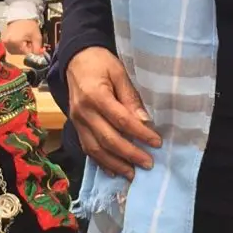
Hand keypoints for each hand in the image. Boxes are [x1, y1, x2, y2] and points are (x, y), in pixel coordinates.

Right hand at [0, 17, 45, 59]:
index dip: (31, 48)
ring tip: (23, 38)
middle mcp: (7, 43)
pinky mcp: (3, 40)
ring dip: (20, 47)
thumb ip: (38, 48)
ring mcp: (4, 42)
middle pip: (19, 53)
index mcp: (15, 42)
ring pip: (15, 51)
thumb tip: (39, 55)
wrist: (20, 15)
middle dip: (25, 48)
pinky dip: (15, 45)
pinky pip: (10, 47)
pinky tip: (18, 38)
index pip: (26, 53)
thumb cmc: (29, 24)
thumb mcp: (37, 36)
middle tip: (28, 39)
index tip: (32, 41)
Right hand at [66, 46, 159, 177]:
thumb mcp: (119, 72)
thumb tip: (144, 121)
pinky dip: (101, 162)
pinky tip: (113, 171)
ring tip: (133, 173)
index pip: (121, 120)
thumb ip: (130, 98)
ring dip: (115, 164)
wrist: (75, 59)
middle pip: (108, 139)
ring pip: (96, 149)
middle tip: (149, 163)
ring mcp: (77, 121)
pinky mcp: (76, 126)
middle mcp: (83, 112)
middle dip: (130, 154)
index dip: (140, 133)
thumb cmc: (100, 63)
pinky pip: (87, 148)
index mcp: (95, 96)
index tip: (157, 142)